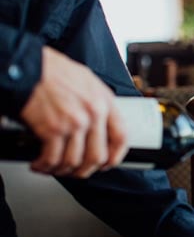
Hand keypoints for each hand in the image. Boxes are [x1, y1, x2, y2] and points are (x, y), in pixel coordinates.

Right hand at [19, 47, 126, 177]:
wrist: (28, 65)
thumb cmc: (52, 69)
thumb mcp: (86, 80)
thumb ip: (96, 101)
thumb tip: (99, 122)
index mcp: (105, 101)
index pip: (121, 136)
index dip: (115, 156)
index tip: (107, 163)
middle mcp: (93, 113)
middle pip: (98, 156)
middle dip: (85, 170)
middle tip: (75, 171)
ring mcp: (75, 122)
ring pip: (74, 161)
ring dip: (62, 170)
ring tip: (52, 168)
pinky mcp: (53, 129)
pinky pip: (53, 158)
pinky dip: (44, 166)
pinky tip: (39, 164)